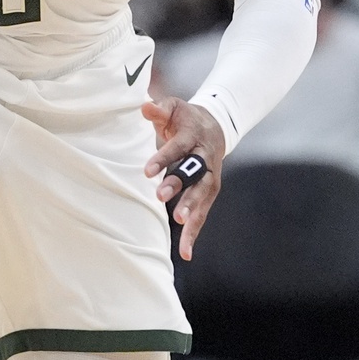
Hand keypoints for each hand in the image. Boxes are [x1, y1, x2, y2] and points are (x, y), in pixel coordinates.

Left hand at [142, 96, 225, 262]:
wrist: (214, 126)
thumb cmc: (184, 119)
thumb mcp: (173, 108)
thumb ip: (159, 109)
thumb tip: (144, 106)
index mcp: (193, 137)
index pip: (178, 149)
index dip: (163, 159)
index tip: (146, 172)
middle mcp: (205, 158)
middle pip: (194, 173)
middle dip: (180, 186)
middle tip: (160, 197)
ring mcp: (210, 177)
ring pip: (202, 196)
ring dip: (192, 210)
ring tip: (181, 224)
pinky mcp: (209, 192)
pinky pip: (202, 213)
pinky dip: (194, 233)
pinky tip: (185, 252)